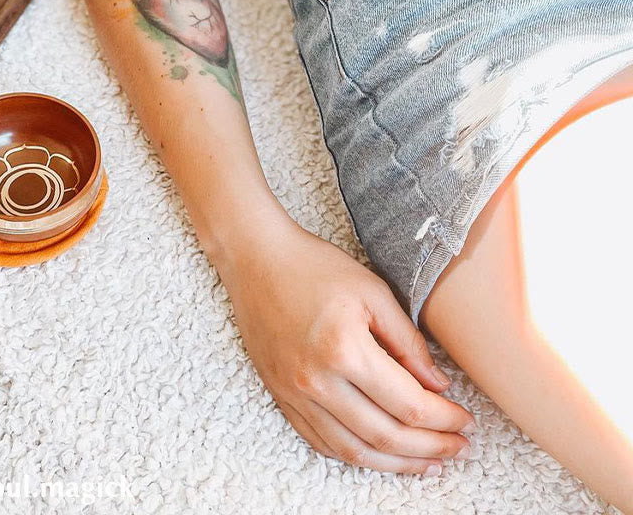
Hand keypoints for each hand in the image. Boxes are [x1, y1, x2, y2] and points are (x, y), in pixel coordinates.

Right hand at [215, 214, 475, 474]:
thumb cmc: (315, 266)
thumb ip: (408, 342)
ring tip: (428, 463)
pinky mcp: (280, 395)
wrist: (256, 260)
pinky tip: (380, 454)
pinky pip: (320, 441)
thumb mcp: (373, 292)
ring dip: (396, 464)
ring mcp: (294, 393)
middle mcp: (316, 381)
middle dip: (429, 448)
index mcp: (344, 350)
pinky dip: (355, 454)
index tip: (466, 420)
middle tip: (458, 448)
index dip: (443, 419)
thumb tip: (437, 385)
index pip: (407, 404)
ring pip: (352, 450)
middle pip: (384, 435)